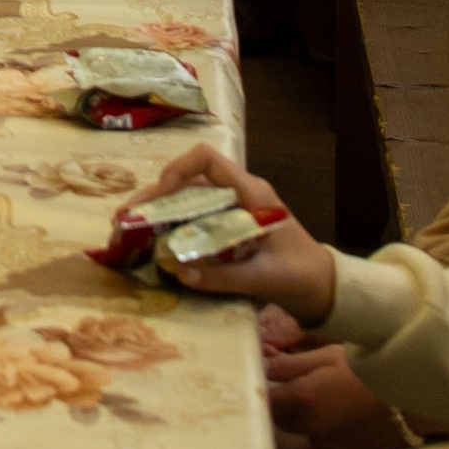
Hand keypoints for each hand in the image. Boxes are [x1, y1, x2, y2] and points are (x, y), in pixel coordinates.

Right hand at [134, 147, 333, 324]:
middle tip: (124, 218)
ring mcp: (234, 209)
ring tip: (129, 229)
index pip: (207, 159)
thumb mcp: (263, 278)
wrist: (324, 289)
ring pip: (188, 198)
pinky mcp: (230, 227)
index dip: (177, 169)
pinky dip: (172, 226)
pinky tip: (154, 242)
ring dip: (158, 211)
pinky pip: (195, 217)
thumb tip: (181, 274)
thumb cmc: (300, 276)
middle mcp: (240, 194)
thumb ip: (224, 277)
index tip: (159, 196)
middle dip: (154, 196)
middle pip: (188, 180)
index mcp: (251, 193)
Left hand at [267, 342, 402, 448]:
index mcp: (303, 401)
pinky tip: (351, 415)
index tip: (270, 379)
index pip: (265, 401)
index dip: (264, 389)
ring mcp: (331, 448)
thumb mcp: (328, 356)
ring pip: (306, 432)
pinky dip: (332, 431)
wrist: (417, 394)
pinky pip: (329, 443)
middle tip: (306, 384)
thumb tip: (260, 365)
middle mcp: (312, 430)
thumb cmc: (371, 366)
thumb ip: (290, 365)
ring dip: (311, 419)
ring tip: (336, 398)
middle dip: (287, 404)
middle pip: (282, 420)